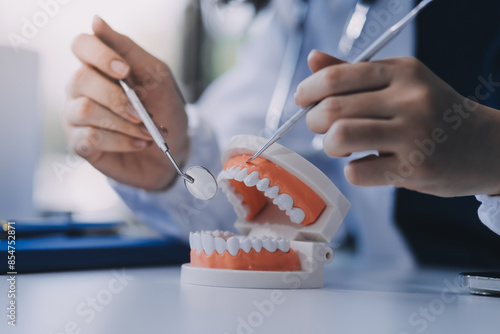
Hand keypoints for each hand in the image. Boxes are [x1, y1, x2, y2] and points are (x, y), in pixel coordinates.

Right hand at [65, 16, 187, 190]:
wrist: (173, 149)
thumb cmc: (164, 109)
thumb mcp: (156, 76)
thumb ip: (128, 49)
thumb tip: (96, 22)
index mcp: (98, 67)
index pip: (81, 45)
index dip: (100, 55)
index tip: (125, 70)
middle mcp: (81, 89)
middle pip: (81, 80)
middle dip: (118, 98)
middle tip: (142, 113)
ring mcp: (77, 116)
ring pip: (86, 110)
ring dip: (124, 123)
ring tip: (146, 132)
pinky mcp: (80, 144)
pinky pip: (90, 138)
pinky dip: (121, 141)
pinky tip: (138, 143)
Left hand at [295, 50, 499, 196]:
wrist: (484, 146)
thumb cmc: (432, 113)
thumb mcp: (400, 83)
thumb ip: (354, 73)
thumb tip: (313, 60)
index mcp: (401, 71)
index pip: (336, 76)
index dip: (308, 90)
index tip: (302, 101)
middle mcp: (410, 98)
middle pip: (332, 109)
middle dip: (313, 122)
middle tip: (321, 128)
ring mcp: (415, 134)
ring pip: (340, 137)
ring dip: (329, 146)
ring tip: (340, 147)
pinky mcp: (417, 169)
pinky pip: (357, 172)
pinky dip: (352, 171)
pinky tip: (365, 165)